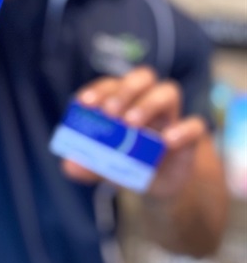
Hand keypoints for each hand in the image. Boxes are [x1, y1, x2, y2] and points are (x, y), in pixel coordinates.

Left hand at [61, 67, 207, 197]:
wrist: (158, 185)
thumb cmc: (127, 161)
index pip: (113, 84)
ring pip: (168, 91)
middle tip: (110, 112)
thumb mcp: (105, 164)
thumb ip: (87, 163)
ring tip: (131, 123)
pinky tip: (166, 141)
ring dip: (148, 103)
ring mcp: (171, 117)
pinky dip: (182, 130)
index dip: (99, 89)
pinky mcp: (190, 139)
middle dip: (125, 90)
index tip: (85, 103)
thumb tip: (68, 166)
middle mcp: (148, 101)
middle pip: (143, 77)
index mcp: (125, 100)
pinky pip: (194, 126)